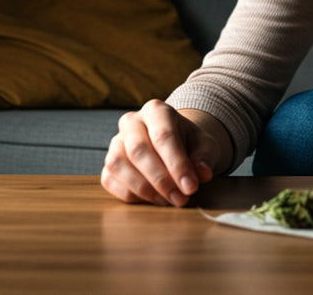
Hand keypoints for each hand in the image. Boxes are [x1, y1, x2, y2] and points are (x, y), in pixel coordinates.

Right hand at [101, 100, 223, 205]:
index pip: (163, 136)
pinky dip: (131, 195)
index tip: (190, 187)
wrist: (176, 146)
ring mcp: (115, 143)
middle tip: (180, 199)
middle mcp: (131, 122)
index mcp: (156, 111)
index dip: (177, 164)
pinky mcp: (107, 165)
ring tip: (168, 201)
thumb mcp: (205, 145)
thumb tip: (202, 174)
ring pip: (119, 165)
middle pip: (138, 150)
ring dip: (144, 189)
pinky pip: (110, 181)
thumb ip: (204, 157)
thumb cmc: (190, 144)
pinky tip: (153, 200)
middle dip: (161, 180)